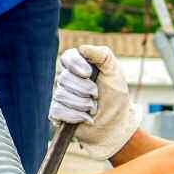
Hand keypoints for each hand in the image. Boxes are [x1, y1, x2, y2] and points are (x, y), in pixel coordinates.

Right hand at [51, 46, 138, 160]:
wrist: (116, 125)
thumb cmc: (116, 97)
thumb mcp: (114, 72)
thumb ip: (103, 55)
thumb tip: (83, 48)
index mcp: (79, 66)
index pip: (67, 57)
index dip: (75, 65)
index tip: (88, 73)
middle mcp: (68, 79)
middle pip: (64, 78)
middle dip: (84, 89)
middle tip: (97, 95)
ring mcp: (61, 96)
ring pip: (61, 95)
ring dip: (82, 104)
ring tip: (93, 109)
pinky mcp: (58, 113)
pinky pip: (56, 110)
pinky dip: (74, 115)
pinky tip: (85, 118)